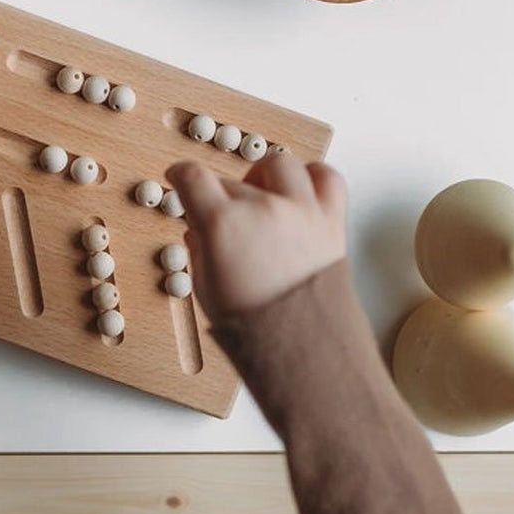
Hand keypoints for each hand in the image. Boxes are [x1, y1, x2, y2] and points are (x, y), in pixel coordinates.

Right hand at [165, 150, 347, 324]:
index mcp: (224, 224)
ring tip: (262, 197)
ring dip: (265, 177)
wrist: (303, 348)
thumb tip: (198, 230)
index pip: (192, 177)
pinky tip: (301, 191)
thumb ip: (200, 250)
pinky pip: (326, 177)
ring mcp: (301, 210)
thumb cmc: (254, 328)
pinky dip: (313, 177)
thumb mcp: (207, 288)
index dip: (182, 175)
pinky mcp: (331, 219)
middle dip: (223, 199)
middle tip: (225, 221)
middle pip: (233, 181)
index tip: (181, 177)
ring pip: (279, 165)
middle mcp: (264, 209)